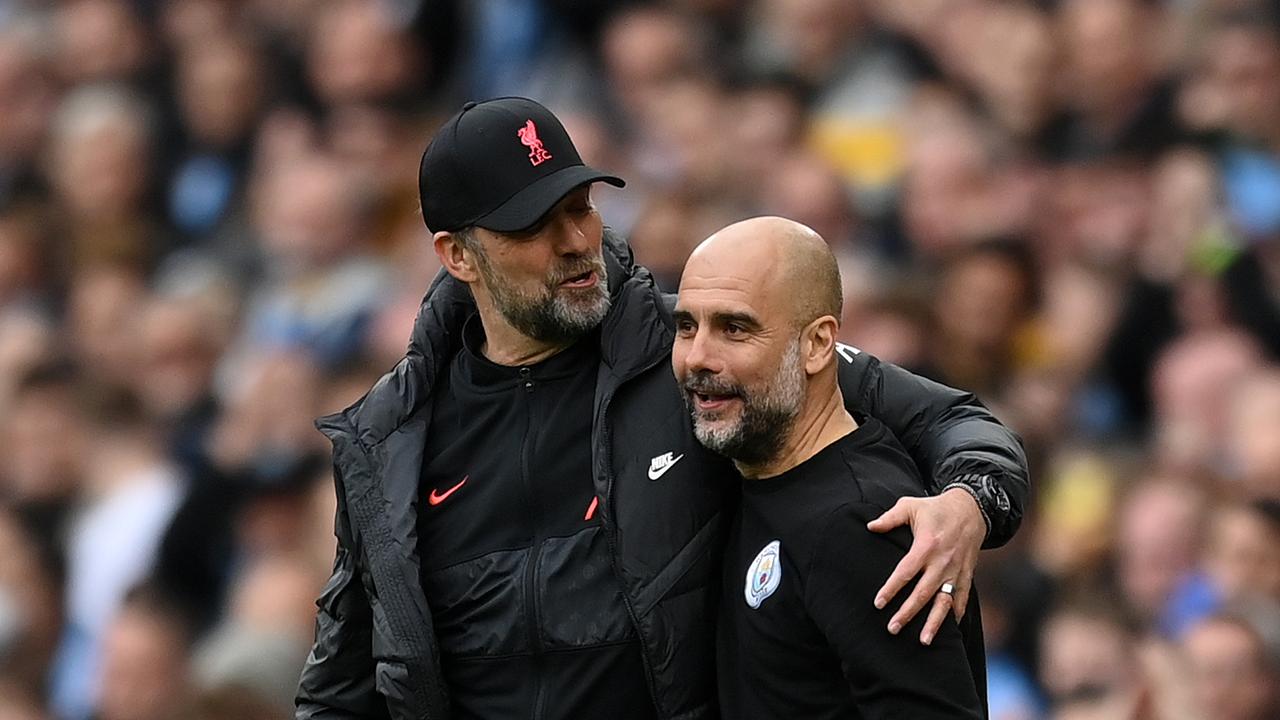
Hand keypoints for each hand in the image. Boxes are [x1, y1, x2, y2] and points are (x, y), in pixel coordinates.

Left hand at [865, 488, 984, 644]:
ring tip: (923, 641)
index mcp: (926, 546)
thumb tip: (870, 527)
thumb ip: (889, 518)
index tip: (878, 604)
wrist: (972, 509)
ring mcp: (956, 571)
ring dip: (934, 623)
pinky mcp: (967, 575)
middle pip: (923, 593)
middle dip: (907, 613)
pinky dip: (956, 615)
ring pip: (944, 602)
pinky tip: (949, 631)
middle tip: (892, 629)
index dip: (891, 589)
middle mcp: (942, 562)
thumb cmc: (935, 508)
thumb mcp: (910, 506)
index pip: (905, 572)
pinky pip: (962, 599)